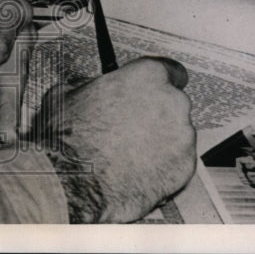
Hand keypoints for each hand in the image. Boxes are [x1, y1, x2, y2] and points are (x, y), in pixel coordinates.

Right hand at [33, 57, 196, 222]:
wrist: (74, 182)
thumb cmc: (70, 137)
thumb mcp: (69, 94)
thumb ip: (94, 86)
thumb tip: (97, 89)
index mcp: (147, 76)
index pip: (171, 70)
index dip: (160, 83)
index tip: (152, 92)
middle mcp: (172, 102)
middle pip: (174, 103)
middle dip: (158, 114)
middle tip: (133, 127)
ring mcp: (182, 136)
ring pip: (177, 134)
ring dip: (161, 140)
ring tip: (132, 154)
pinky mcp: (184, 168)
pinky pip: (178, 162)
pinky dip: (164, 166)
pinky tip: (138, 171)